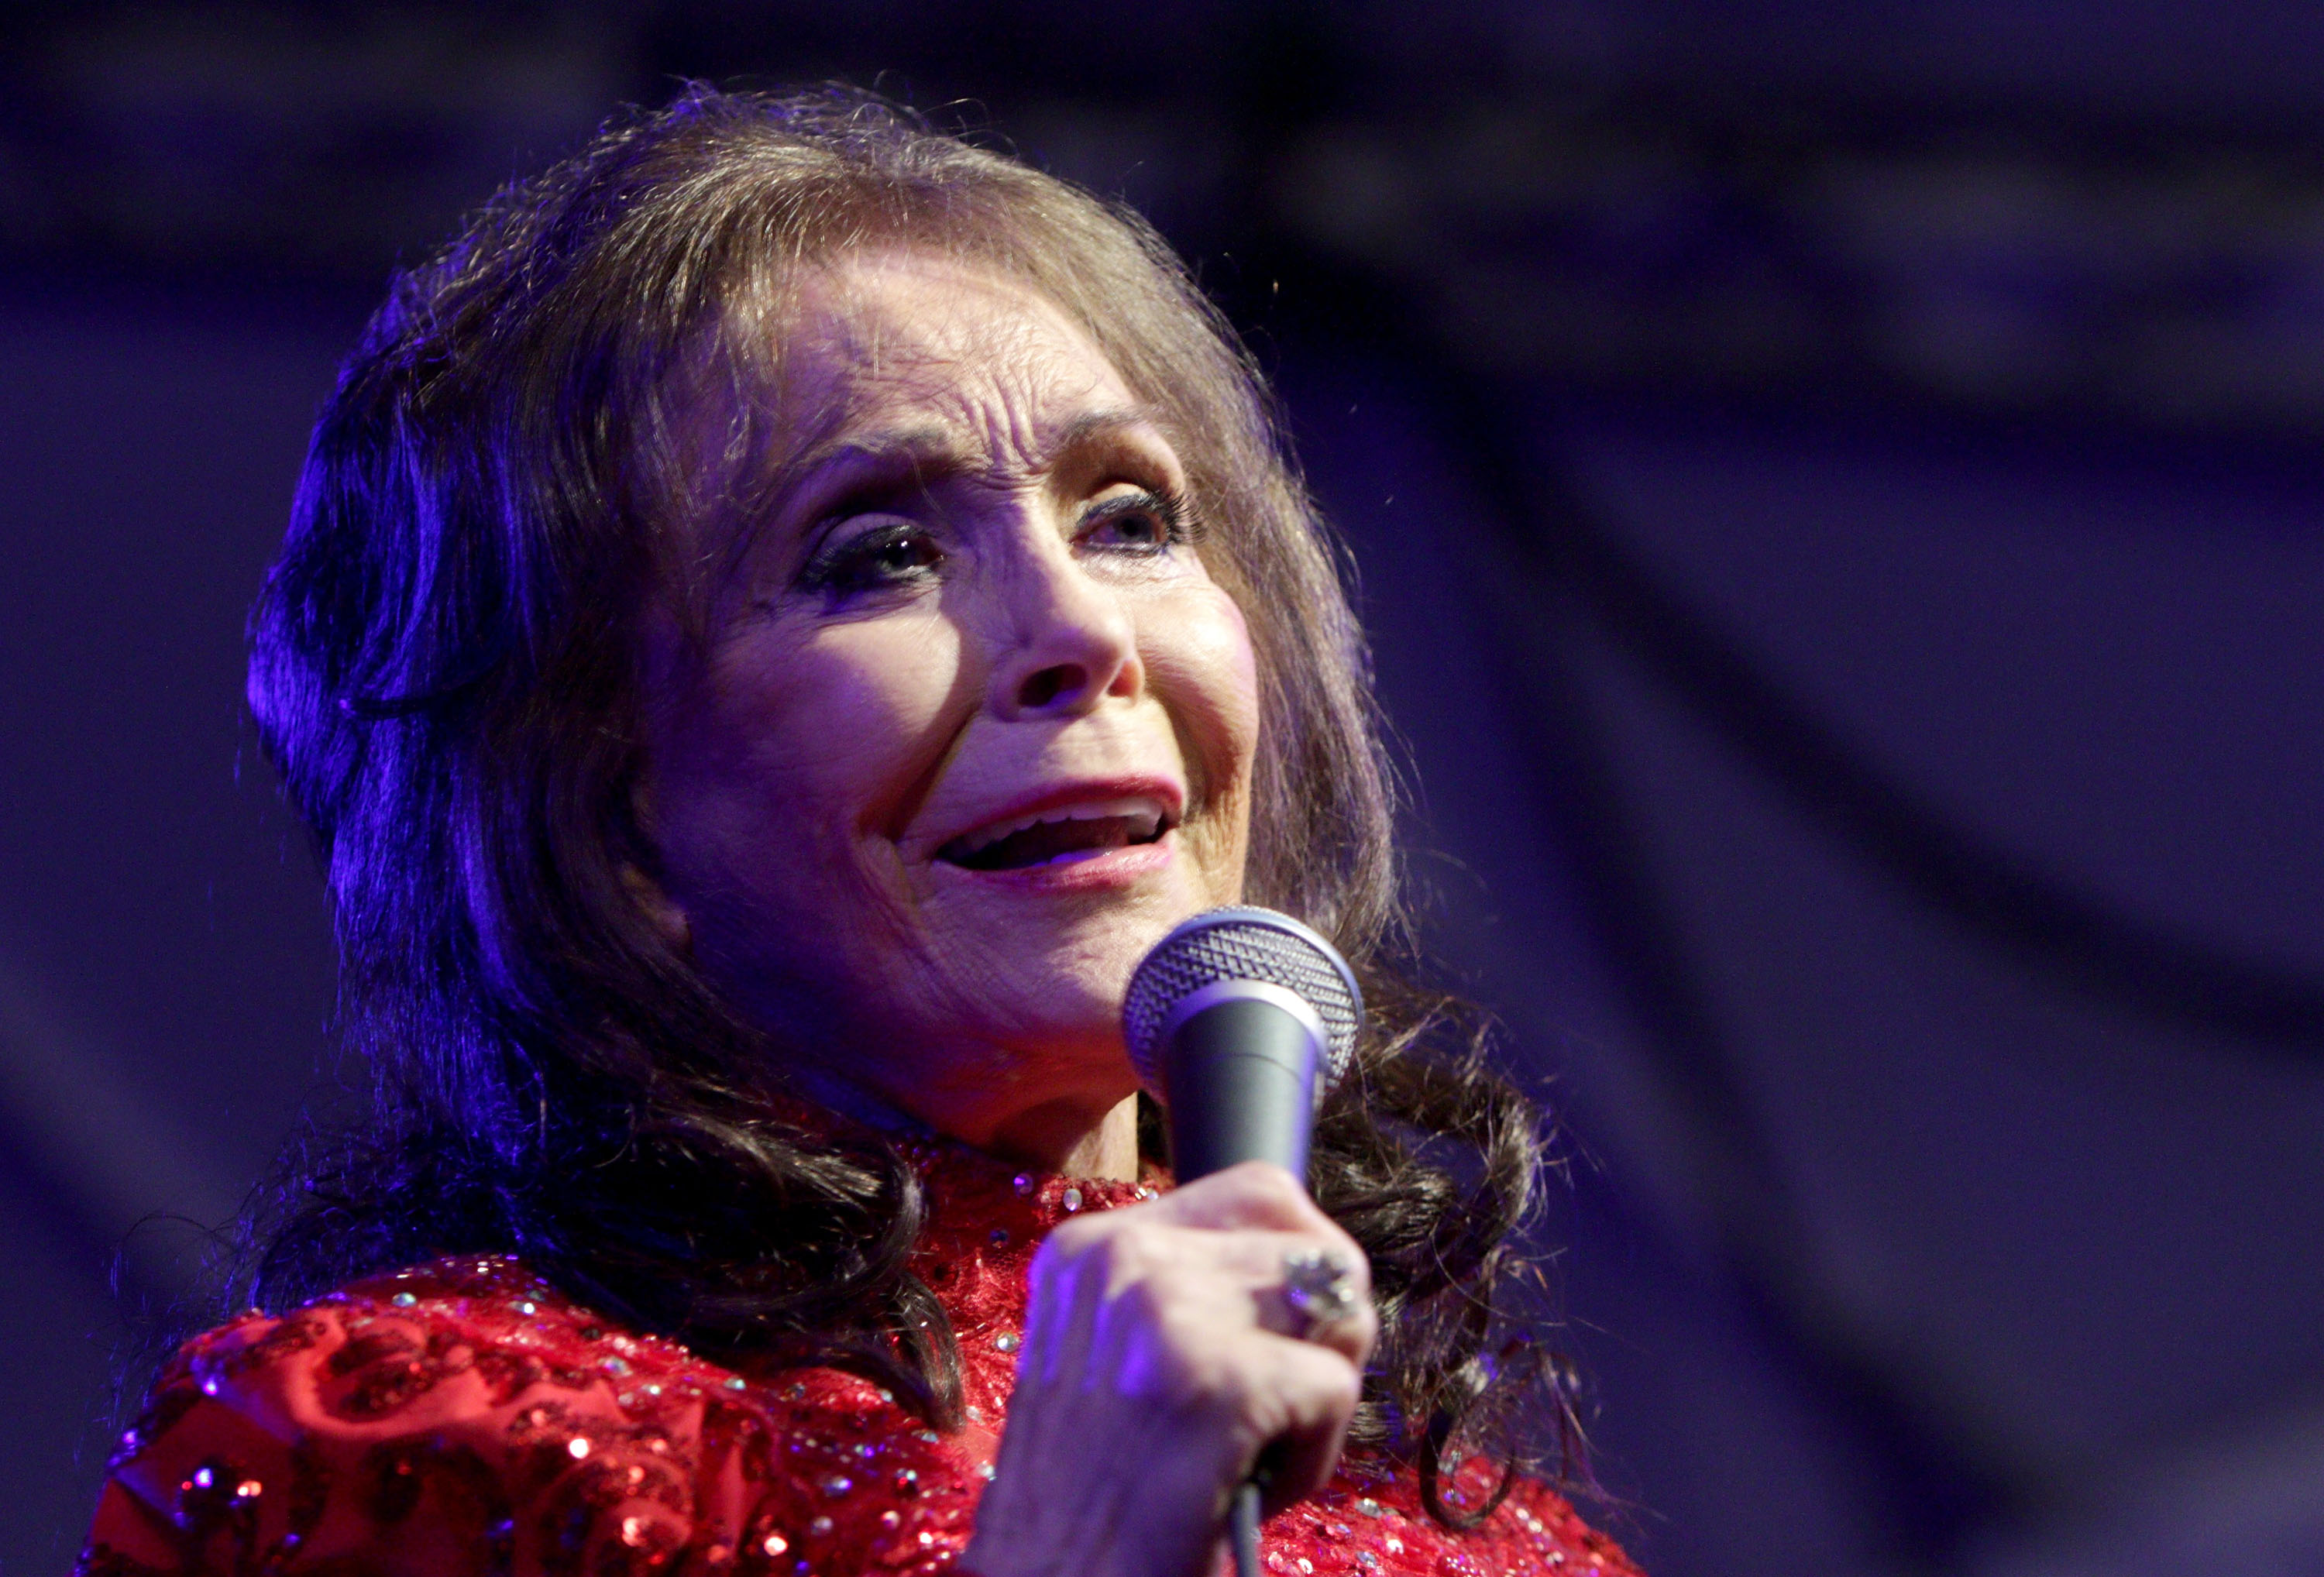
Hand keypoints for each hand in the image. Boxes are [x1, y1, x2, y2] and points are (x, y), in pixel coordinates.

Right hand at [961, 1161, 1376, 1576]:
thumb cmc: (1094, 1499)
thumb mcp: (1115, 1358)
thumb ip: (1198, 1294)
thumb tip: (1322, 1267)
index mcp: (1091, 1248)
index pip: (1262, 1191)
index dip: (1299, 1266)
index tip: (1271, 1342)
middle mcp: (1123, 1259)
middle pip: (1315, 1247)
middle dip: (1321, 1339)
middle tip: (1266, 1413)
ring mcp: (1167, 1314)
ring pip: (1337, 1312)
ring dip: (1316, 1395)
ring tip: (1248, 1452)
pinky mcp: (1216, 1384)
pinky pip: (1337, 1388)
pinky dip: (1313, 1456)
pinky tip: (1247, 1488)